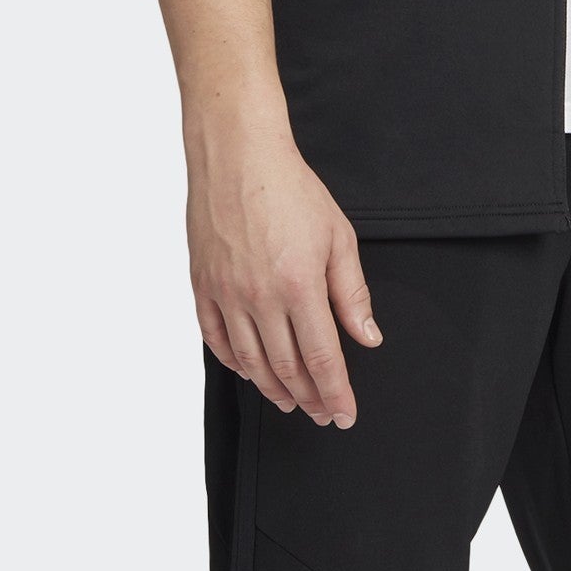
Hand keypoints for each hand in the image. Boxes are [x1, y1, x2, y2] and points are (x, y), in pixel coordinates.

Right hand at [188, 127, 382, 424]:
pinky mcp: (202, 286)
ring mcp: (226, 295)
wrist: (239, 156)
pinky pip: (215, 340)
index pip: (322, 358)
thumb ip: (352, 292)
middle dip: (308, 397)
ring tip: (290, 400)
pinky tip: (249, 371)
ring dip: (272, 388)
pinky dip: (234, 363)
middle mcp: (260, 298)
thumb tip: (367, 337)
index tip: (344, 415)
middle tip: (322, 413)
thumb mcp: (338, 236)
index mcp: (299, 286)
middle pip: (286, 368)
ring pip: (250, 362)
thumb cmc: (290, 188)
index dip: (336, 393)